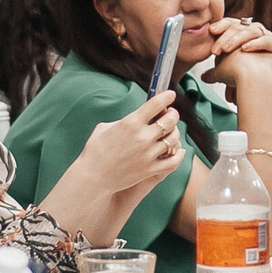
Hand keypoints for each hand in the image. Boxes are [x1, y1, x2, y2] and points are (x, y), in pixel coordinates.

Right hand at [69, 91, 188, 198]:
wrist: (92, 177)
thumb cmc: (95, 151)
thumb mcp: (105, 128)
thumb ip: (124, 120)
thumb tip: (138, 117)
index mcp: (130, 122)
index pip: (156, 104)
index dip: (167, 97)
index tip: (171, 95)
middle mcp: (142, 137)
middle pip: (170, 120)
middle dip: (173, 114)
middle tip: (171, 114)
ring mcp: (147, 154)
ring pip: (173, 139)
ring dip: (175, 133)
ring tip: (171, 132)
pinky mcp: (150, 170)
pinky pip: (173, 161)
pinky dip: (179, 154)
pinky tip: (178, 150)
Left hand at [205, 17, 271, 92]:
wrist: (264, 84)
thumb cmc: (245, 75)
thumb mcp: (227, 71)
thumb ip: (215, 71)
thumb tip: (202, 77)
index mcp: (242, 31)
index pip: (230, 23)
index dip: (220, 25)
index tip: (211, 31)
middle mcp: (254, 30)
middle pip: (239, 26)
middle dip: (225, 36)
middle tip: (216, 49)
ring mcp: (266, 36)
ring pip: (251, 31)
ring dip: (237, 39)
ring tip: (226, 49)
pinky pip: (265, 40)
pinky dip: (254, 43)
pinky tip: (244, 49)